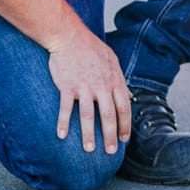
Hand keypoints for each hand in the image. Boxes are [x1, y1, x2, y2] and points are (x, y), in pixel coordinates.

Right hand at [46, 30, 131, 154]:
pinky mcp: (68, 87)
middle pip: (109, 115)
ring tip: (89, 149)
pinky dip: (64, 123)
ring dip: (89, 135)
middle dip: (111, 135)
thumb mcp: (112, 60)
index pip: (124, 107)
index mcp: (114, 80)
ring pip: (89, 116)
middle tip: (110, 151)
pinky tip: (61, 136)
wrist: (70, 37)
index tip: (125, 139)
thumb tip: (128, 95)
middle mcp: (102, 86)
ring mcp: (84, 87)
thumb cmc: (91, 49)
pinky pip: (66, 109)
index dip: (125, 125)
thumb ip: (119, 79)